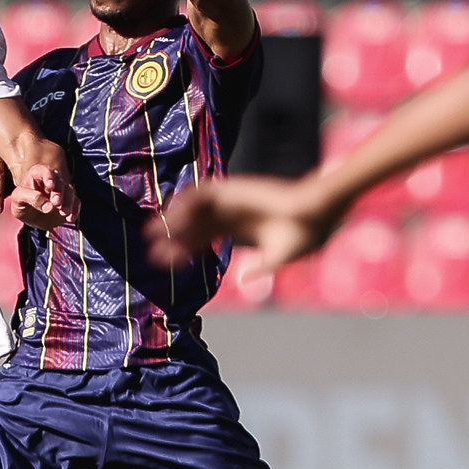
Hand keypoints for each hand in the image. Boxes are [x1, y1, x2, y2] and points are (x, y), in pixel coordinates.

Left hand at [7, 162, 77, 229]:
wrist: (31, 219)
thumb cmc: (21, 206)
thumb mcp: (18, 201)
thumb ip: (30, 198)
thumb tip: (48, 206)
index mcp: (36, 175)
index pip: (44, 170)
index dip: (48, 176)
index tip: (50, 185)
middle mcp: (51, 180)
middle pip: (59, 181)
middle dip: (59, 191)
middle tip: (56, 203)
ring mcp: (61, 190)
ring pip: (70, 190)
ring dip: (68, 201)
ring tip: (63, 212)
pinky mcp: (69, 201)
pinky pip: (76, 202)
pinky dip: (75, 210)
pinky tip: (70, 219)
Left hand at [149, 177, 341, 271]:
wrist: (317, 212)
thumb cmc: (305, 234)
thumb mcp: (279, 258)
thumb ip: (259, 268)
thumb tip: (242, 279)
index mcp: (238, 229)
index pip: (203, 241)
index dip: (184, 251)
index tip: (168, 265)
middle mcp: (230, 214)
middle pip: (192, 227)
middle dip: (171, 239)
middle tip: (152, 255)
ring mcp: (230, 201)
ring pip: (192, 210)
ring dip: (172, 220)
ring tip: (152, 234)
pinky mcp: (233, 188)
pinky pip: (202, 193)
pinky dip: (185, 202)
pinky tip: (172, 216)